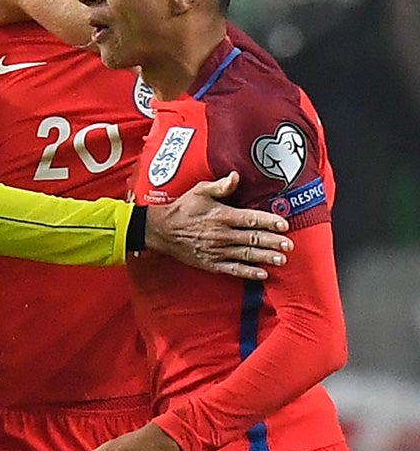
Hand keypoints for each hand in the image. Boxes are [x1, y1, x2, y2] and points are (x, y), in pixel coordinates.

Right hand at [143, 174, 291, 278]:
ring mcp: (217, 251)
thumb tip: (236, 176)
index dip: (269, 221)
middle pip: (253, 238)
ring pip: (246, 255)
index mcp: (222, 216)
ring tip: (281, 260)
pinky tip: (262, 274)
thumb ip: (220, 186)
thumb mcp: (199, 191)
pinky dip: (248, 272)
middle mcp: (222, 235)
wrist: (161, 231)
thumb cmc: (182, 209)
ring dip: (265, 257)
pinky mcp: (211, 263)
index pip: (251, 219)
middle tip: (289, 245)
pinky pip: (233, 269)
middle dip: (273, 242)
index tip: (284, 224)